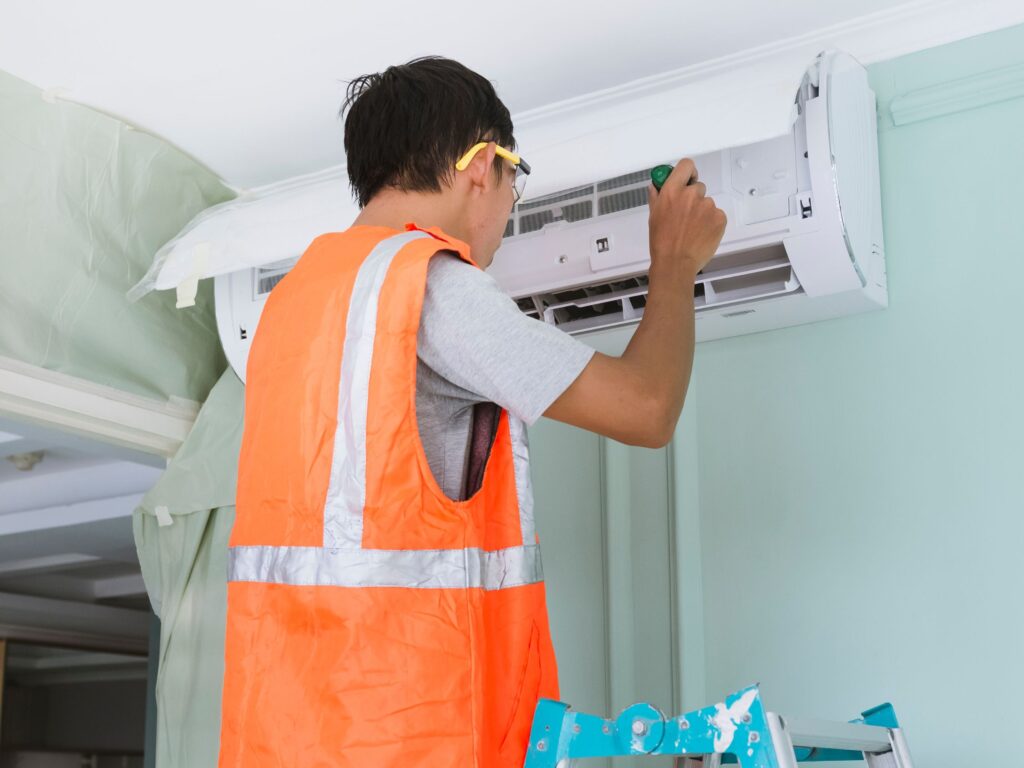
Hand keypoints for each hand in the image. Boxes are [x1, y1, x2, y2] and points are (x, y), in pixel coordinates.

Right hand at [647, 159, 726, 280]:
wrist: (675, 263)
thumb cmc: (662, 243)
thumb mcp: (653, 216)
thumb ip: (657, 197)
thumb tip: (656, 186)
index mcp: (672, 191)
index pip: (686, 165)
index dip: (687, 172)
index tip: (687, 179)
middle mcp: (691, 195)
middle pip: (698, 186)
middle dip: (693, 198)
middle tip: (686, 215)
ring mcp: (707, 206)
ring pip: (707, 203)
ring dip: (702, 212)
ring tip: (692, 229)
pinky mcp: (719, 218)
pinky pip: (717, 214)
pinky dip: (711, 222)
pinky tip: (701, 233)